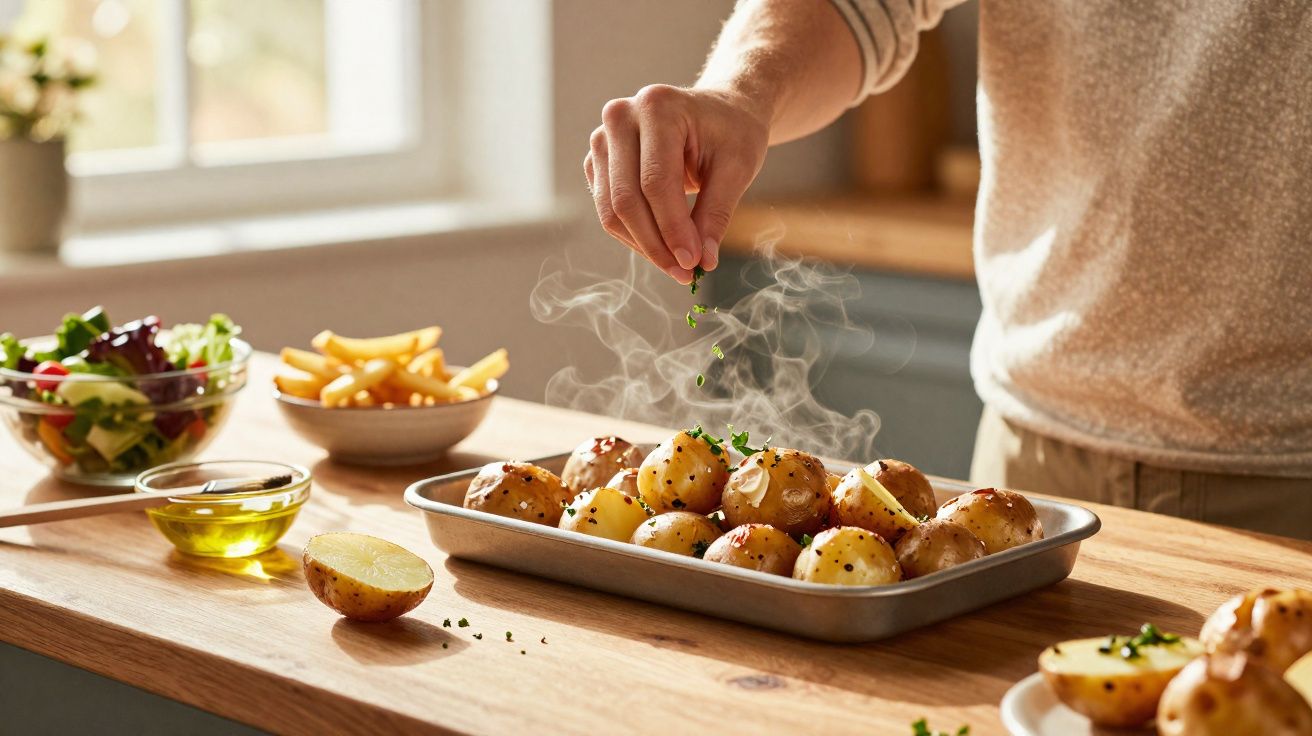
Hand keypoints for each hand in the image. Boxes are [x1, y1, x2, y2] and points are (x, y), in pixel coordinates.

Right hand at [584, 84, 769, 282]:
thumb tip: (701, 260)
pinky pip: (608, 211)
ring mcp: (602, 139)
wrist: (719, 112)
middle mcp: (620, 117)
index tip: (693, 263)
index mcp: (656, 106)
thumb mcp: (737, 168)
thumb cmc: (732, 133)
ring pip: (611, 211)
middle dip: (656, 244)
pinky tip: (664, 247)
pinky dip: (635, 236)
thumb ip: (716, 213)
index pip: (655, 182)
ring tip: (678, 266)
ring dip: (644, 246)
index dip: (673, 228)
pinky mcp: (598, 161)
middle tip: (686, 273)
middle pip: (626, 198)